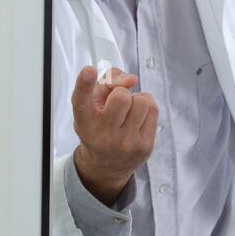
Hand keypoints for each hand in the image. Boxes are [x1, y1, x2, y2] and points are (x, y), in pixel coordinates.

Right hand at [71, 64, 157, 205]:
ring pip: (141, 100)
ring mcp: (126, 143)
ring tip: (129, 110)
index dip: (84, 83)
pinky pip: (153, 109)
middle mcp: (103, 135)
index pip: (81, 100)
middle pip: (121, 96)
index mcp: (85, 122)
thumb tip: (132, 79)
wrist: (107, 165)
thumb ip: (107, 82)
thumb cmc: (99, 127)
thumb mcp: (92, 105)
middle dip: (121, 93)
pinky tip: (138, 116)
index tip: (88, 70)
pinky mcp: (145, 146)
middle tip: (116, 103)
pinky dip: (147, 106)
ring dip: (136, 99)